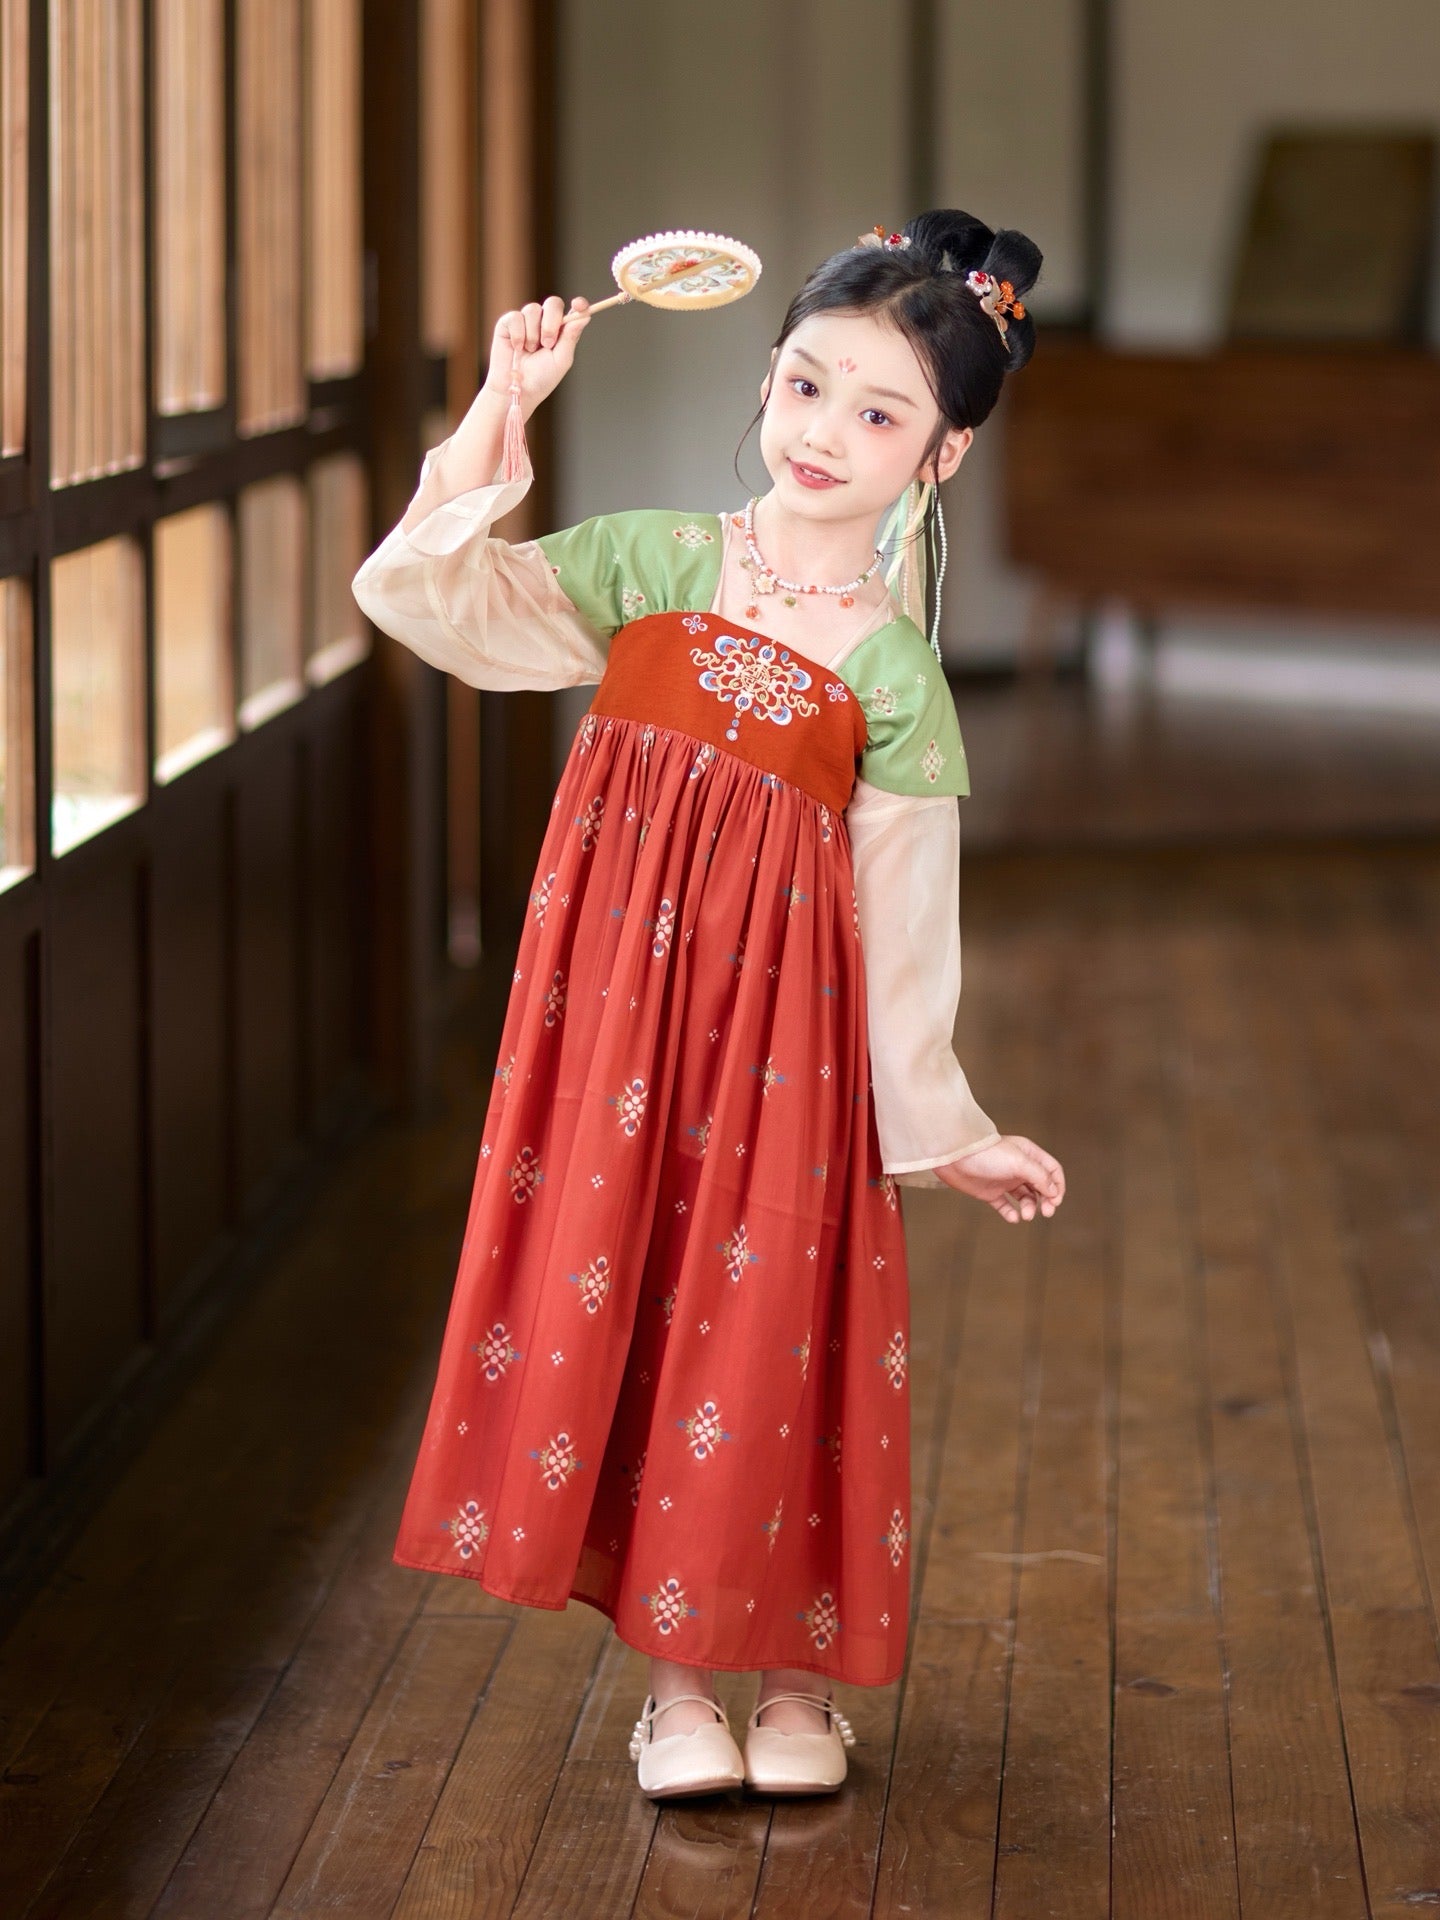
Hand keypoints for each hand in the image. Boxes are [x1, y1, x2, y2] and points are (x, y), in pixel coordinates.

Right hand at [481, 295, 591, 414]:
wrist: (516, 390)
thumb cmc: (541, 379)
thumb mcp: (561, 360)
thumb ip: (570, 337)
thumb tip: (585, 316)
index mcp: (562, 331)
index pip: (574, 310)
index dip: (579, 304)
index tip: (579, 305)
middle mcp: (545, 322)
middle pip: (553, 303)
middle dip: (551, 323)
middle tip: (547, 344)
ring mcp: (527, 321)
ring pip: (533, 309)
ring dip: (532, 334)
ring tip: (530, 351)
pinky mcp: (509, 323)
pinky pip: (515, 317)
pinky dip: (518, 334)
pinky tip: (517, 348)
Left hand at [932, 1134, 1064, 1223]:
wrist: (954, 1157)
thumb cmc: (987, 1155)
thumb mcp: (1019, 1162)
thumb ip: (1039, 1176)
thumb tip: (1054, 1192)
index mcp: (1029, 1155)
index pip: (1052, 1171)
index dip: (1057, 1186)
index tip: (1055, 1200)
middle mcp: (1019, 1168)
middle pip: (1041, 1187)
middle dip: (1046, 1200)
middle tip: (1046, 1213)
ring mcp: (1005, 1180)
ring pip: (1025, 1198)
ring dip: (1029, 1207)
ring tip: (1025, 1215)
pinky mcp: (990, 1192)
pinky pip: (1006, 1206)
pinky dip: (1011, 1213)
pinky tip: (1012, 1217)